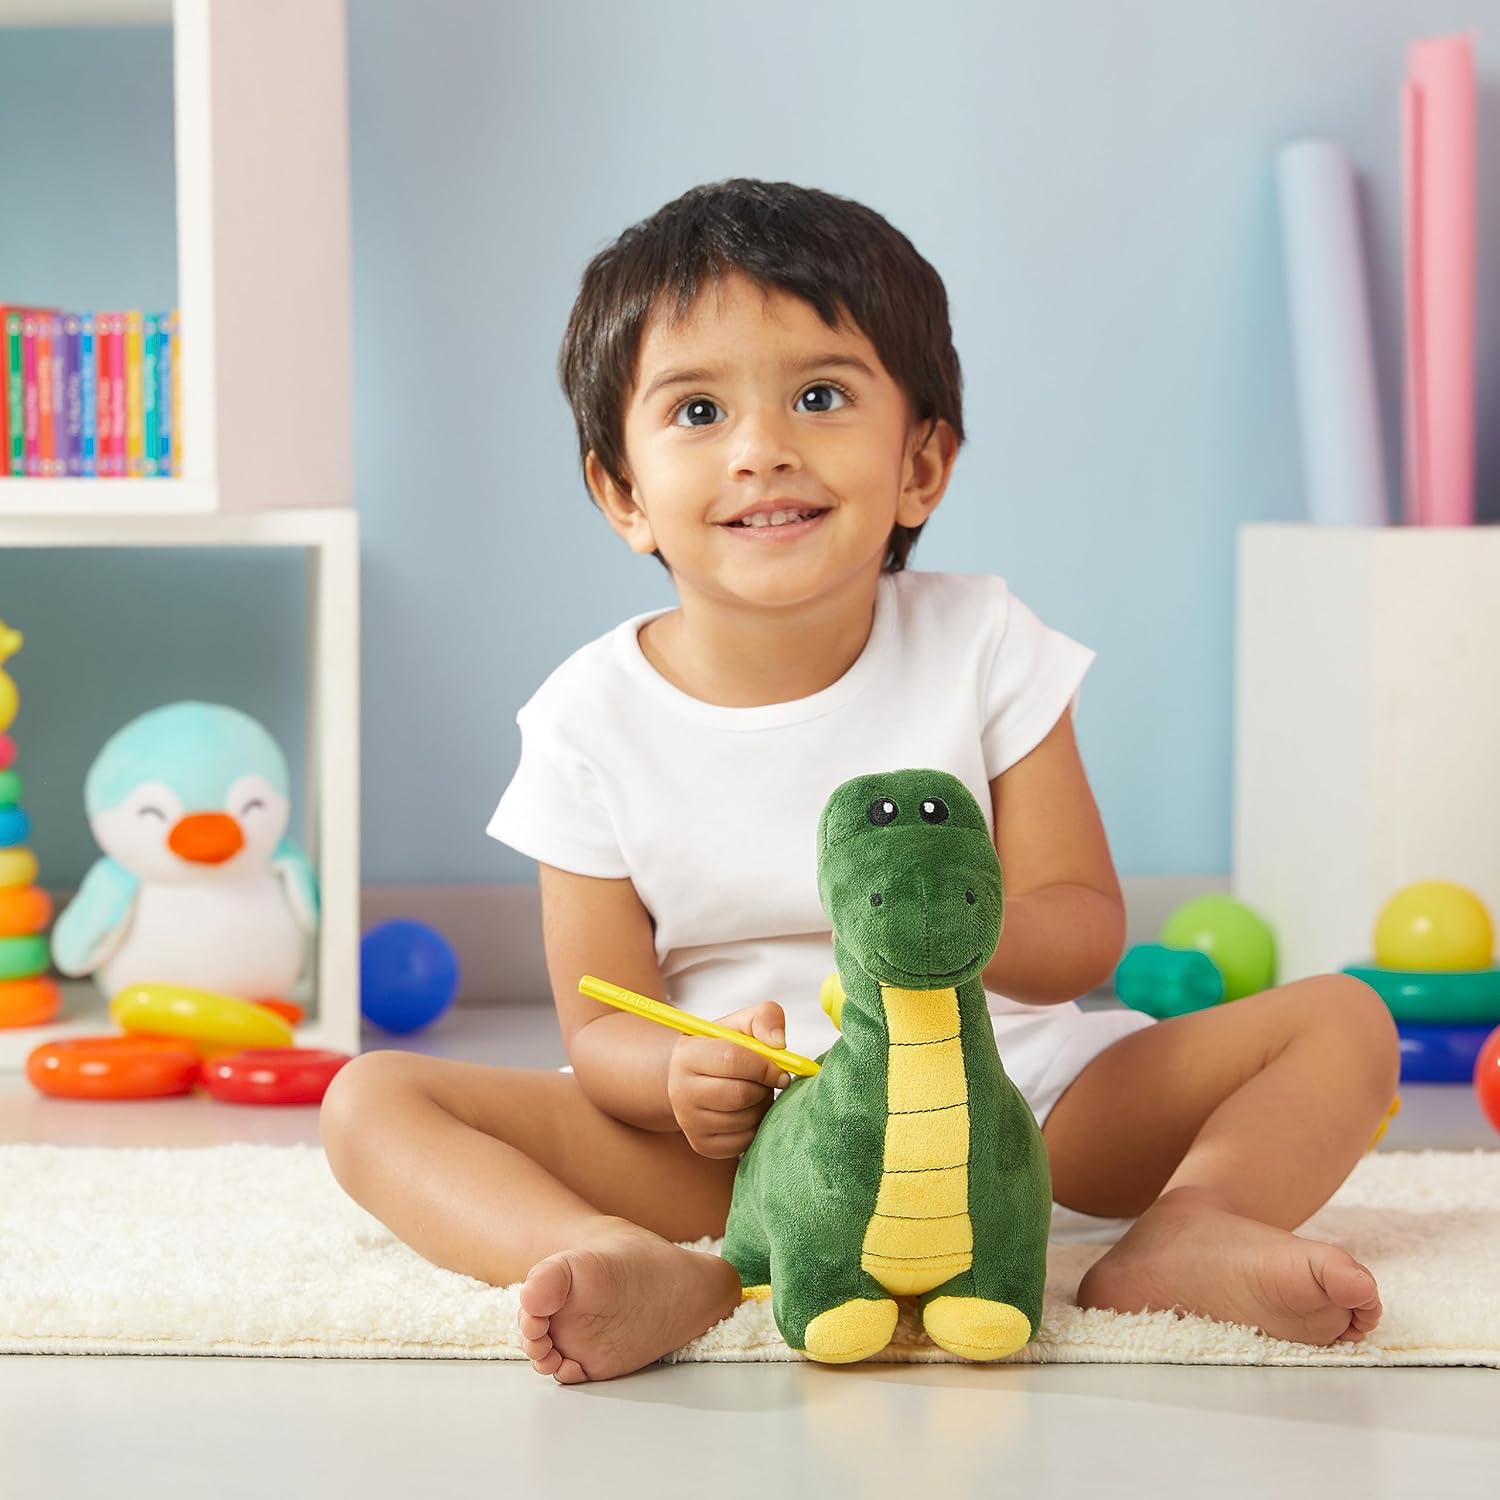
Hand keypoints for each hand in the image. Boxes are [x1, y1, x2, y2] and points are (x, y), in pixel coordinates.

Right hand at [667, 1000, 792, 1158]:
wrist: (696, 1078)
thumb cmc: (725, 1047)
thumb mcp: (742, 1024)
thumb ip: (765, 1018)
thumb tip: (779, 1044)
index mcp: (687, 1055)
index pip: (732, 1060)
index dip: (764, 1066)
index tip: (780, 1069)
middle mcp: (680, 1092)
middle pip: (740, 1095)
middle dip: (764, 1088)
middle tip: (766, 1081)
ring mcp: (689, 1123)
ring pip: (745, 1120)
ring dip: (762, 1106)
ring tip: (756, 1093)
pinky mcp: (703, 1145)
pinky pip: (745, 1142)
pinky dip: (756, 1126)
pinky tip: (750, 1111)